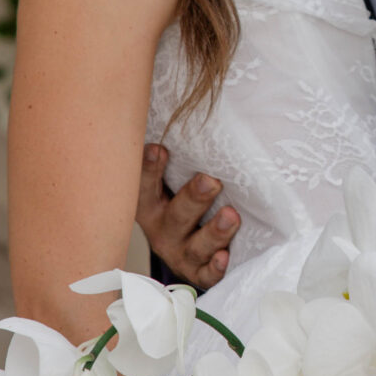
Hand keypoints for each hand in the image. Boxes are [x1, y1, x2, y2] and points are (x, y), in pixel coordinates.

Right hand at [135, 144, 240, 290]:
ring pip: (195, 246)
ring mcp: (181, 253)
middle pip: (175, 216)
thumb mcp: (170, 179)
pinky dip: (215, 267)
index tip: (160, 148)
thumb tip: (190, 101)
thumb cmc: (180, 200)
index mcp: (149, 203)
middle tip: (211, 181)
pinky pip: (207, 275)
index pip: (144, 185)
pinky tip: (226, 257)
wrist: (185, 251)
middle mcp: (162, 229)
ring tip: (231, 216)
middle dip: (193, 198)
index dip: (149, 168)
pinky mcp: (199, 273)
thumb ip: (176, 152)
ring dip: (213, 232)